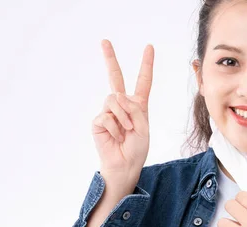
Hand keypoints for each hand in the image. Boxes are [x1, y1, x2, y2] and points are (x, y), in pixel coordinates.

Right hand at [92, 39, 153, 185]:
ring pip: (114, 99)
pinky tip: (116, 136)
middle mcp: (121, 105)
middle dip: (110, 58)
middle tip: (104, 41)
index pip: (142, 81)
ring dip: (124, 116)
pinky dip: (115, 126)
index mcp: (138, 105)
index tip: (149, 47)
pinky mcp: (98, 121)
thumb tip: (115, 96)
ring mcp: (108, 112)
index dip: (146, 64)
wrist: (125, 165)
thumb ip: (134, 107)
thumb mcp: (144, 125)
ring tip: (126, 131)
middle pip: (115, 77)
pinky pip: (106, 115)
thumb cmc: (136, 148)